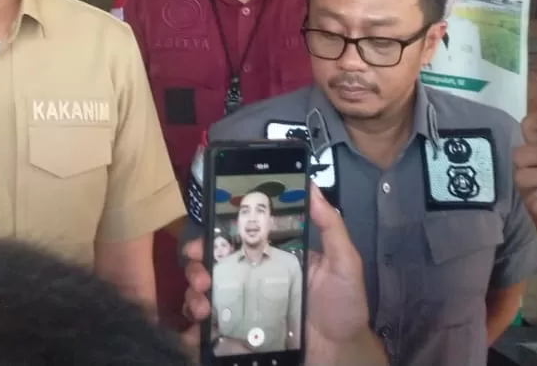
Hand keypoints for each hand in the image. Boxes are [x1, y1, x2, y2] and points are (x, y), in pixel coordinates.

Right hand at [179, 193, 376, 361]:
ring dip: (193, 297)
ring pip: (204, 295)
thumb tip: (311, 186)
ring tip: (201, 306)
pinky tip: (197, 334)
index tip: (202, 238)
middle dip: (195, 267)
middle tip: (200, 278)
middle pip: (210, 265)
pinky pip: (209, 330)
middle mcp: (251, 277)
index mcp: (271, 256)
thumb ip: (330, 226)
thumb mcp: (343, 262)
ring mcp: (243, 307)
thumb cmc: (343, 305)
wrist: (341, 354)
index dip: (213, 235)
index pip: (235, 239)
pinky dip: (195, 331)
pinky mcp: (239, 333)